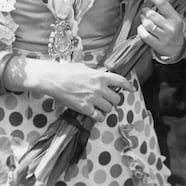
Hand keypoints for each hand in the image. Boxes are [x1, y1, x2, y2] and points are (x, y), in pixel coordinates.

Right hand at [4, 56, 133, 122]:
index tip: (132, 89)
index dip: (128, 86)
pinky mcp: (85, 108)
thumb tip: (99, 75)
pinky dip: (98, 117)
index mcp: (100, 76)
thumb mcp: (83, 68)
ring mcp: (93, 99)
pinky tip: (95, 114)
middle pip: (116, 98)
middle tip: (107, 99)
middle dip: (113, 100)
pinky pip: (99, 116)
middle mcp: (99, 88)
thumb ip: (94, 73)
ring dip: (106, 108)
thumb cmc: (66, 71)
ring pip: (109, 108)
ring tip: (99, 106)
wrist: (54, 79)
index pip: (120, 81)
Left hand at [137, 0, 184, 58]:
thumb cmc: (173, 30)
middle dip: (144, 11)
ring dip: (142, 20)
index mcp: (175, 18)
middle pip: (151, 14)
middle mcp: (170, 27)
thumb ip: (165, 9)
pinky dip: (140, 30)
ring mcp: (164, 37)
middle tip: (144, 12)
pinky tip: (143, 29)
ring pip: (147, 24)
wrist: (177, 49)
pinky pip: (144, 34)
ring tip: (144, 20)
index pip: (162, 3)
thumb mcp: (174, 18)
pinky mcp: (158, 45)